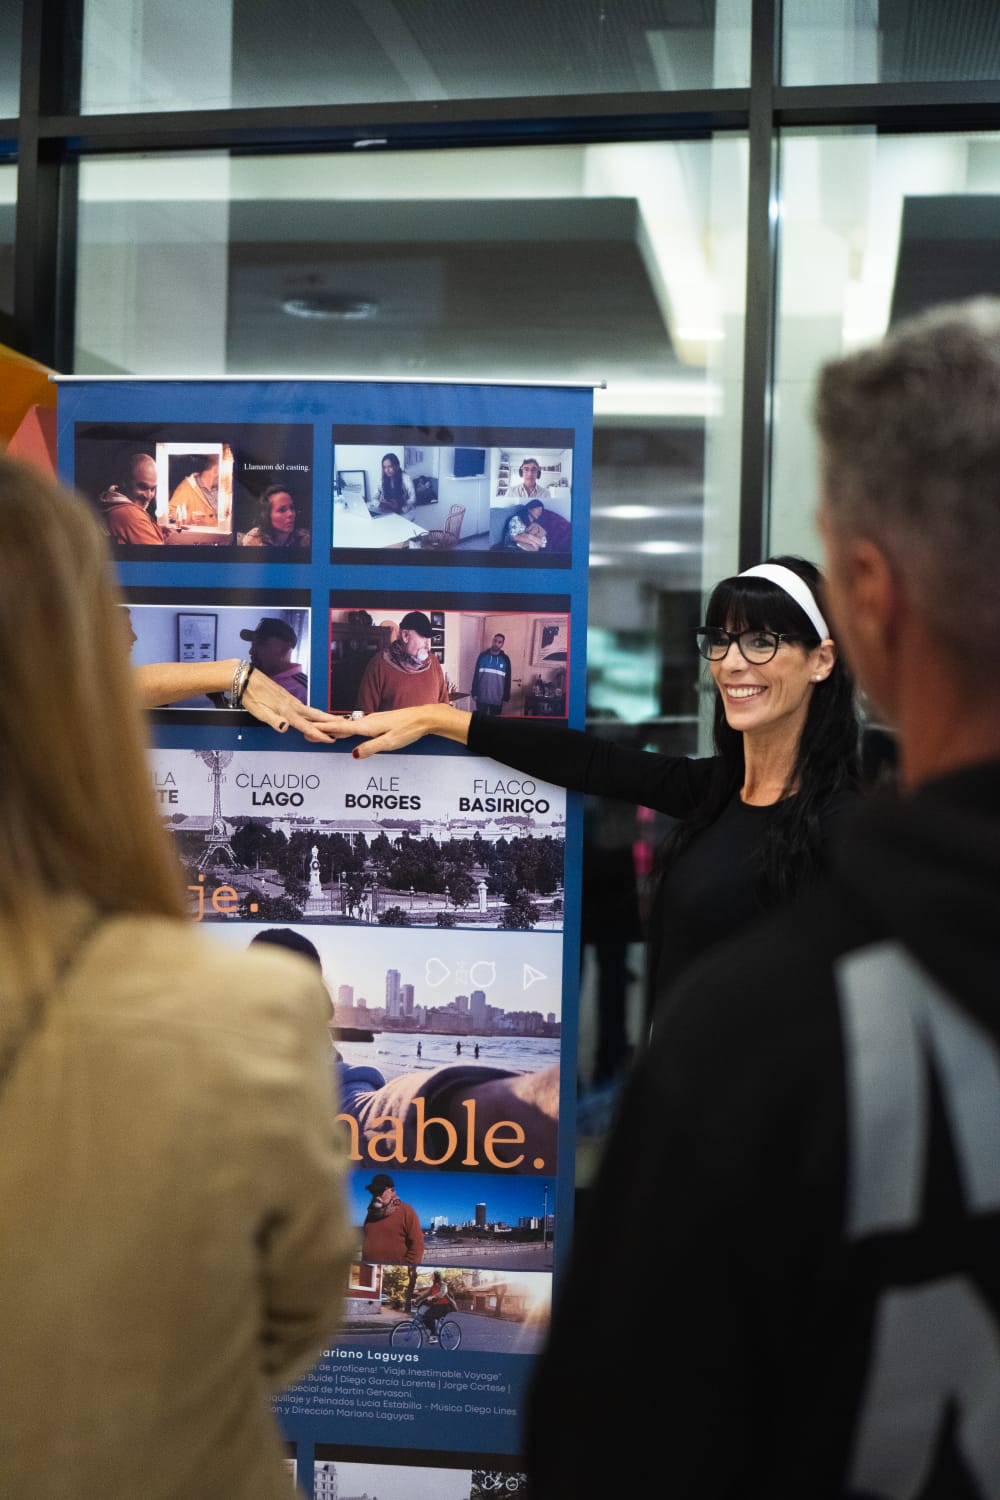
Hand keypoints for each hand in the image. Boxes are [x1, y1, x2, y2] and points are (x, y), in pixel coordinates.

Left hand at [242, 671, 357, 742]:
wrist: (247, 678)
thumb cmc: (252, 696)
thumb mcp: (259, 711)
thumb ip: (274, 720)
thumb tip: (284, 728)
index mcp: (287, 711)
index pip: (306, 725)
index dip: (319, 734)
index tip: (331, 739)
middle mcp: (292, 705)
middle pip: (316, 716)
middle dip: (331, 722)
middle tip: (345, 726)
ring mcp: (292, 701)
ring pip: (313, 711)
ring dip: (326, 717)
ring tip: (337, 721)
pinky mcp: (289, 699)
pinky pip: (307, 708)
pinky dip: (316, 713)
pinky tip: (317, 715)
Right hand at [319, 704, 471, 758]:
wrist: (423, 717)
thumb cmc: (408, 729)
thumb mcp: (389, 743)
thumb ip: (370, 748)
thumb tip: (353, 754)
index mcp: (367, 726)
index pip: (340, 728)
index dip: (323, 730)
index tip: (308, 729)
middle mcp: (367, 721)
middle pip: (340, 725)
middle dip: (323, 728)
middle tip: (306, 730)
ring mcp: (372, 720)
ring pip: (347, 724)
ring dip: (332, 727)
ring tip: (318, 730)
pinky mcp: (377, 721)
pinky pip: (355, 725)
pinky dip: (344, 727)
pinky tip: (343, 730)